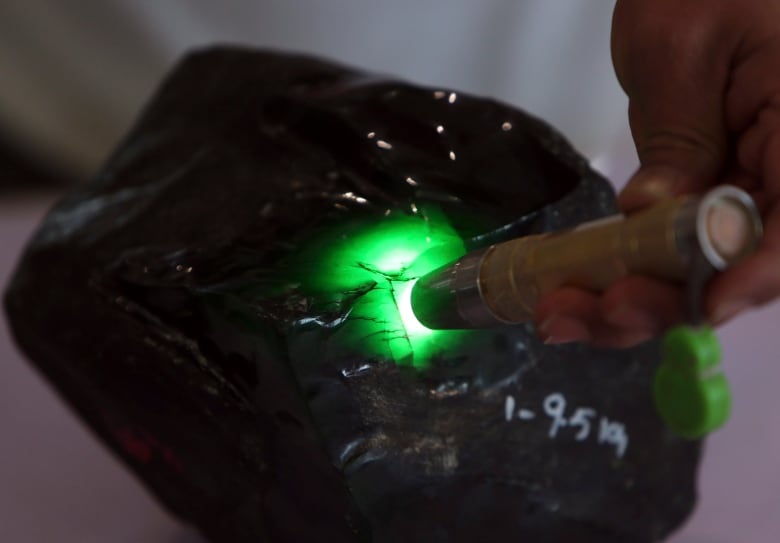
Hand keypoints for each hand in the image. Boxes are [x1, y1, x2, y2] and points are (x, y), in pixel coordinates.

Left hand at [536, 0, 779, 346]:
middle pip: (743, 263)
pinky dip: (620, 275)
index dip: (757, 274)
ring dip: (632, 300)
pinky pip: (669, 250)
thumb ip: (679, 137)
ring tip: (561, 313)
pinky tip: (570, 290)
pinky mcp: (701, 199)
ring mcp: (740, 191)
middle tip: (596, 311)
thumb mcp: (682, 51)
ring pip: (699, 270)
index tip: (704, 302)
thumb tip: (651, 213)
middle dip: (669, 299)